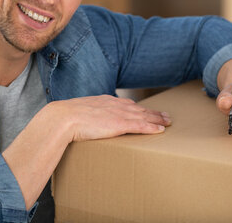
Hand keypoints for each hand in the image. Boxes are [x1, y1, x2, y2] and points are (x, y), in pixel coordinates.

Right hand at [50, 95, 171, 141]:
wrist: (64, 118)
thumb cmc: (65, 118)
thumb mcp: (78, 112)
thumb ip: (86, 115)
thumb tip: (82, 122)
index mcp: (105, 101)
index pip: (127, 104)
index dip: (139, 108)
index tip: (147, 110)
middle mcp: (115, 104)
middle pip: (140, 108)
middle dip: (154, 112)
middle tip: (166, 116)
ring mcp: (119, 113)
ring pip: (144, 116)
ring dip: (157, 119)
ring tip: (168, 122)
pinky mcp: (120, 124)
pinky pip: (141, 125)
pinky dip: (152, 127)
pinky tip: (160, 130)